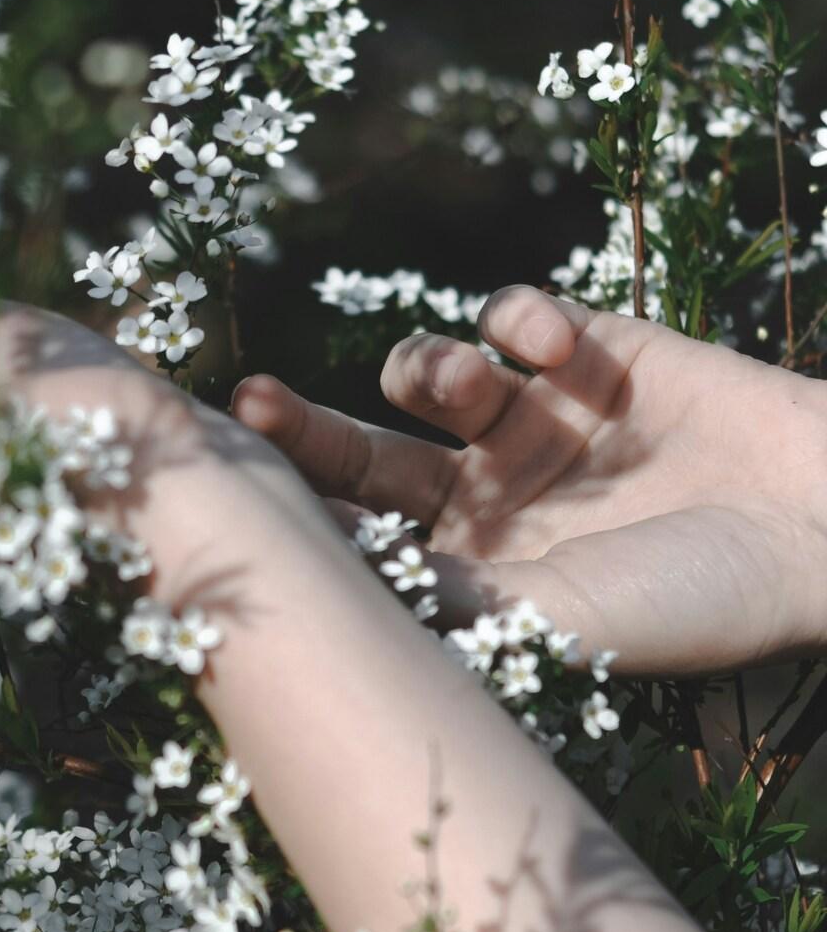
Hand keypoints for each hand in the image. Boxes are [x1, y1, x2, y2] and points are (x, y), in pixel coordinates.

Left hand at [232, 285, 826, 673]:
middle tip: (248, 405)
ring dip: (426, 366)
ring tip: (465, 383)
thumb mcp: (556, 618)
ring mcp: (534, 418)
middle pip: (360, 450)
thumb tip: (325, 585)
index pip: (357, 533)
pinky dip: (519, 317)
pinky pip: (516, 313)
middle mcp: (486, 490)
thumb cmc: (693, 599)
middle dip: (302, 428)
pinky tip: (555, 347)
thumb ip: (446, 597)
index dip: (299, 509)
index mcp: (468, 563)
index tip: (237, 494)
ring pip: (426, 370)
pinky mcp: (591, 350)